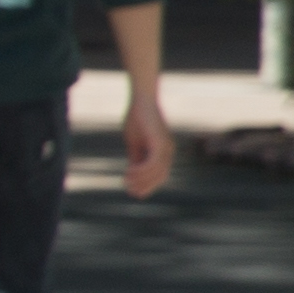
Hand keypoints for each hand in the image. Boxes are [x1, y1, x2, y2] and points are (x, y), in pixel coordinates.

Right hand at [121, 86, 174, 200]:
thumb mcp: (134, 142)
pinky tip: (128, 172)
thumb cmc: (137, 118)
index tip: (133, 192)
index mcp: (163, 151)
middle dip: (145, 186)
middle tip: (130, 192)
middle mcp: (168, 151)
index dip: (147, 185)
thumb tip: (133, 172)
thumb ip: (136, 156)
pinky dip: (141, 170)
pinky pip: (152, 163)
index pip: (159, 175)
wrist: (142, 100)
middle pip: (160, 177)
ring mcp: (166, 147)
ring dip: (141, 180)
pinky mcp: (159, 143)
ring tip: (126, 181)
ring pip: (156, 172)